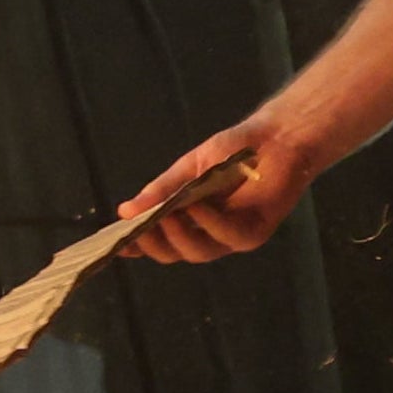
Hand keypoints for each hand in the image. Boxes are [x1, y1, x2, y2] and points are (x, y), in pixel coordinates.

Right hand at [121, 123, 298, 262]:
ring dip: (180, 236)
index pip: (160, 241)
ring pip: (198, 252)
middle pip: (175, 254)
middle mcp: (209, 234)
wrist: (275, 138)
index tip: (116, 244)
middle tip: (138, 228)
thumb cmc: (233, 151)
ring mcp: (231, 237)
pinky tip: (197, 207)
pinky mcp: (254, 233)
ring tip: (166, 216)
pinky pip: (227, 236)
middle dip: (154, 244)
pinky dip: (210, 224)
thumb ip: (162, 190)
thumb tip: (125, 210)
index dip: (138, 246)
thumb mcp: (189, 168)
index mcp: (190, 220)